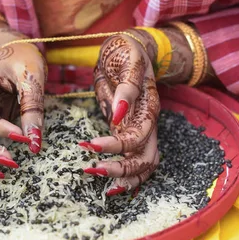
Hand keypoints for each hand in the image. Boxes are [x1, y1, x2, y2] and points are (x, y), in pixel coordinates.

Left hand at [82, 32, 160, 195]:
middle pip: (144, 158)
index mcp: (148, 107)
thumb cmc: (128, 52)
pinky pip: (137, 161)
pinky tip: (112, 187)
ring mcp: (142, 130)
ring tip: (105, 190)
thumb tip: (120, 113)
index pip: (137, 136)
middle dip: (121, 170)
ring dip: (127, 179)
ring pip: (145, 164)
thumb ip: (127, 87)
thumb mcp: (128, 60)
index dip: (116, 146)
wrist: (132, 49)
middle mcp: (148, 123)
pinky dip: (128, 177)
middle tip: (92, 170)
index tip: (89, 146)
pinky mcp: (132, 133)